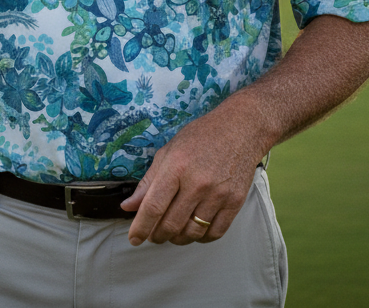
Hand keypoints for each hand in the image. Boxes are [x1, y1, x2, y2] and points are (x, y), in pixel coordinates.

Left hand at [121, 99, 267, 245]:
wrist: (239, 129)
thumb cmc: (200, 137)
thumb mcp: (168, 151)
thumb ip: (148, 181)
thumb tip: (128, 206)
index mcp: (176, 167)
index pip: (154, 206)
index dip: (141, 226)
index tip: (134, 238)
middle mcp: (197, 183)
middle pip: (172, 224)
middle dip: (157, 235)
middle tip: (153, 235)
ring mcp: (218, 194)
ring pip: (192, 233)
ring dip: (178, 239)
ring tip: (172, 233)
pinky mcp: (235, 202)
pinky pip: (215, 233)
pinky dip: (201, 238)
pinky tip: (194, 231)